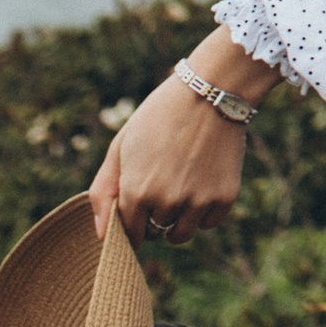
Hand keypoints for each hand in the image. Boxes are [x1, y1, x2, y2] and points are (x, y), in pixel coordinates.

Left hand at [89, 47, 267, 247]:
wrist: (211, 91)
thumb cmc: (160, 116)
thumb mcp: (122, 145)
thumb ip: (104, 191)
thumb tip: (100, 235)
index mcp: (136, 191)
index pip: (129, 232)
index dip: (132, 219)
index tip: (139, 200)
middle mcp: (167, 202)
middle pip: (155, 232)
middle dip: (154, 215)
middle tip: (164, 180)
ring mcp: (198, 201)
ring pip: (181, 234)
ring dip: (178, 220)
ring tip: (182, 185)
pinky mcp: (225, 197)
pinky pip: (209, 223)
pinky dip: (204, 211)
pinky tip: (203, 181)